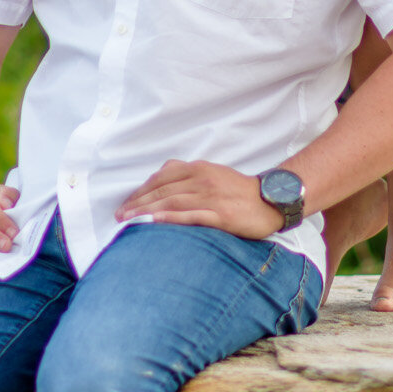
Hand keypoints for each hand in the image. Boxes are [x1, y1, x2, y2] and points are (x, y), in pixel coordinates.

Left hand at [117, 160, 281, 239]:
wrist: (272, 200)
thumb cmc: (239, 190)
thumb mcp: (212, 174)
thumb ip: (188, 176)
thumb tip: (161, 183)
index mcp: (198, 169)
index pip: (162, 178)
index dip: (141, 191)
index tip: (126, 204)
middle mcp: (202, 180)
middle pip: (162, 191)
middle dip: (138, 203)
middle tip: (120, 216)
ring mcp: (212, 197)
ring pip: (172, 203)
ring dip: (147, 212)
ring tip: (130, 221)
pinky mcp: (221, 215)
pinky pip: (193, 216)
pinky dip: (172, 219)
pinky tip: (156, 222)